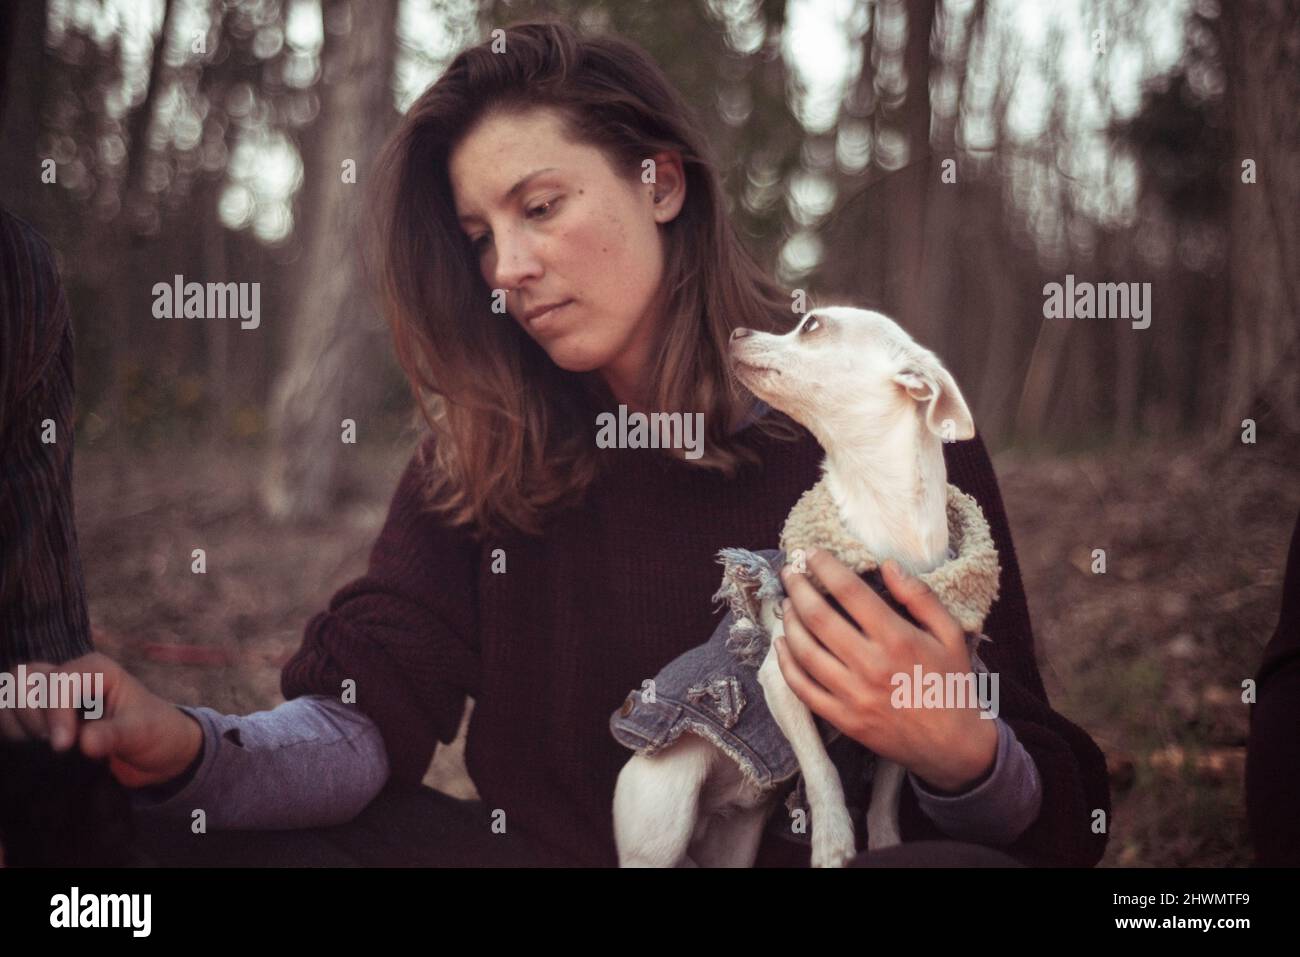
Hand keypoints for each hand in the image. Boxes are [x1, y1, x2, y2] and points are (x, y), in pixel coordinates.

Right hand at [0, 652, 202, 788]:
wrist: (156, 750)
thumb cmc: (154, 732)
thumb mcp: (141, 733)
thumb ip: (114, 735)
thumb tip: (85, 741)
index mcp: (95, 669)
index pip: (57, 681)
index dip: (54, 713)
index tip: (64, 746)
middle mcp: (70, 674)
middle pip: (24, 680)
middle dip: (33, 715)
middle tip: (59, 743)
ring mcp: (53, 693)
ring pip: (11, 693)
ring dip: (19, 722)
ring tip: (46, 744)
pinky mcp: (43, 713)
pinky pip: (9, 712)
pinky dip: (13, 729)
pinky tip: (34, 746)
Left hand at [774, 550, 996, 792]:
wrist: (953, 745)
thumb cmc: (950, 683)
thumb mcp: (949, 633)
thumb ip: (919, 596)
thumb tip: (888, 565)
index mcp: (897, 638)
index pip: (849, 591)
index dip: (825, 567)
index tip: (811, 553)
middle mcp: (870, 665)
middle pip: (818, 617)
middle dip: (797, 588)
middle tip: (789, 572)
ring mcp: (853, 695)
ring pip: (804, 650)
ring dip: (788, 622)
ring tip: (786, 604)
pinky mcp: (842, 719)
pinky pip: (803, 688)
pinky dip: (786, 664)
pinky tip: (782, 645)